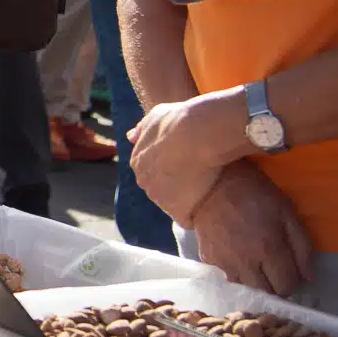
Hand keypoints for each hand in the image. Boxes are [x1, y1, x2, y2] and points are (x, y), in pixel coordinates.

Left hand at [128, 89, 250, 221]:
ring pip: (173, 205)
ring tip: (207, 191)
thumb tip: (130, 137)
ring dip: (188, 201)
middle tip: (201, 179)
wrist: (198, 133)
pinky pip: (186, 219)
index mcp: (138, 161)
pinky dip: (195, 215)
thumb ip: (144, 128)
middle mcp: (144, 182)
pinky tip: (207, 205)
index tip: (189, 166)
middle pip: (161, 190)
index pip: (153, 173)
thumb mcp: (157, 116)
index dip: (173, 171)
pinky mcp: (177, 210)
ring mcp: (160, 198)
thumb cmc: (180, 120)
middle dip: (178, 187)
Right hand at [185, 162, 313, 295]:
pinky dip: (235, 270)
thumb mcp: (287, 212)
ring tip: (255, 261)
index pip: (286, 286)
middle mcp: (245, 263)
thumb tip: (308, 277)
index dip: (293, 281)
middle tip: (274, 268)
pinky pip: (226, 274)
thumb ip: (302, 246)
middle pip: (265, 293)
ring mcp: (223, 263)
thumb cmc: (256, 193)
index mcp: (269, 250)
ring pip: (245, 288)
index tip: (291, 271)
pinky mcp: (207, 258)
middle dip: (274, 285)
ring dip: (254, 280)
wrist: (212, 181)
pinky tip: (236, 253)